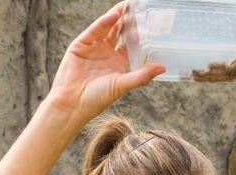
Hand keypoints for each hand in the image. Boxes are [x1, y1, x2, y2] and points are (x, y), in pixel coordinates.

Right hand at [46, 4, 164, 120]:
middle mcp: (107, 53)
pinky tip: (114, 15)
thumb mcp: (123, 85)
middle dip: (128, 21)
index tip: (150, 23)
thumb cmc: (98, 99)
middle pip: (119, 32)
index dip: (139, 33)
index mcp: (119, 63)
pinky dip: (104, 22)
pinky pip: (95, 30)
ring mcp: (94, 47)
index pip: (131, 43)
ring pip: (107, 27)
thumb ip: (142, 75)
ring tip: (128, 6)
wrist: (73, 103)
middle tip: (139, 8)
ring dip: (117, 17)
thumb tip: (162, 67)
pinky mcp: (81, 44)